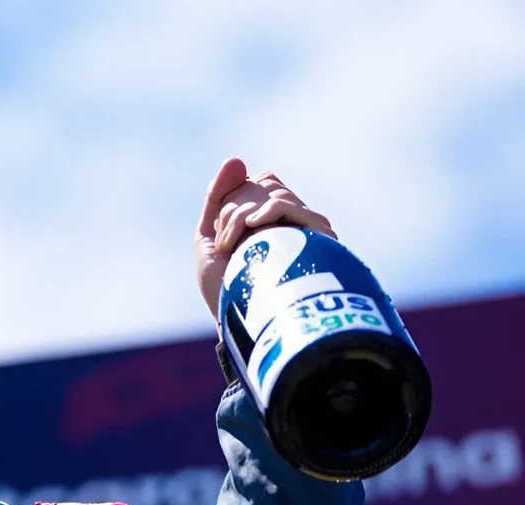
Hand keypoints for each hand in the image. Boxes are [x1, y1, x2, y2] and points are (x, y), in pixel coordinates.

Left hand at [194, 158, 335, 318]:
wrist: (236, 321)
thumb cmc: (224, 286)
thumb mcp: (210, 236)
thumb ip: (218, 197)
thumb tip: (236, 160)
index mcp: (275, 219)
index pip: (261, 180)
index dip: (233, 198)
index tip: (221, 234)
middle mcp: (296, 222)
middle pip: (265, 183)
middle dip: (233, 209)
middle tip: (225, 245)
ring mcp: (308, 230)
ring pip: (273, 193)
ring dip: (240, 217)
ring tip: (232, 249)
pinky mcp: (317, 240)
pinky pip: (288, 206)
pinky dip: (264, 212)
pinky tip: (252, 231)